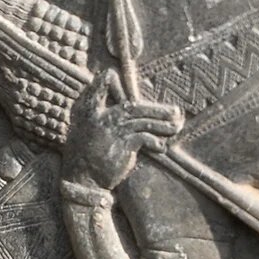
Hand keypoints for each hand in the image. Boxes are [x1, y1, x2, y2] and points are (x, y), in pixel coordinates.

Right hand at [63, 76, 182, 193]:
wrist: (82, 179)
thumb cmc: (86, 153)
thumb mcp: (87, 128)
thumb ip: (101, 114)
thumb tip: (124, 104)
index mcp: (89, 110)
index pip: (100, 85)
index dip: (109, 79)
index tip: (119, 78)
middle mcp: (101, 117)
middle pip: (133, 106)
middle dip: (157, 109)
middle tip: (176, 111)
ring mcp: (112, 131)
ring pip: (143, 121)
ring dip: (162, 124)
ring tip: (176, 126)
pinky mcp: (122, 146)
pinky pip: (144, 138)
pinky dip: (155, 141)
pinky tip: (162, 146)